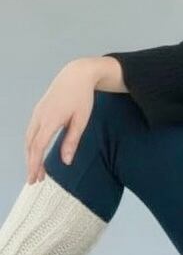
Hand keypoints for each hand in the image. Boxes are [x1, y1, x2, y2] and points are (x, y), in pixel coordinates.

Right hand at [24, 58, 99, 183]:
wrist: (76, 74)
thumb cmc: (82, 96)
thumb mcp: (81, 120)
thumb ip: (72, 141)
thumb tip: (66, 161)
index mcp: (50, 120)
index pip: (38, 147)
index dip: (35, 164)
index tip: (34, 178)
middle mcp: (39, 117)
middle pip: (30, 145)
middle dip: (31, 164)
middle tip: (34, 180)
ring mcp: (37, 113)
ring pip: (29, 138)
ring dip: (31, 155)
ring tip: (36, 169)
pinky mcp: (39, 110)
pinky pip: (31, 131)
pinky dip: (31, 144)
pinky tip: (36, 152)